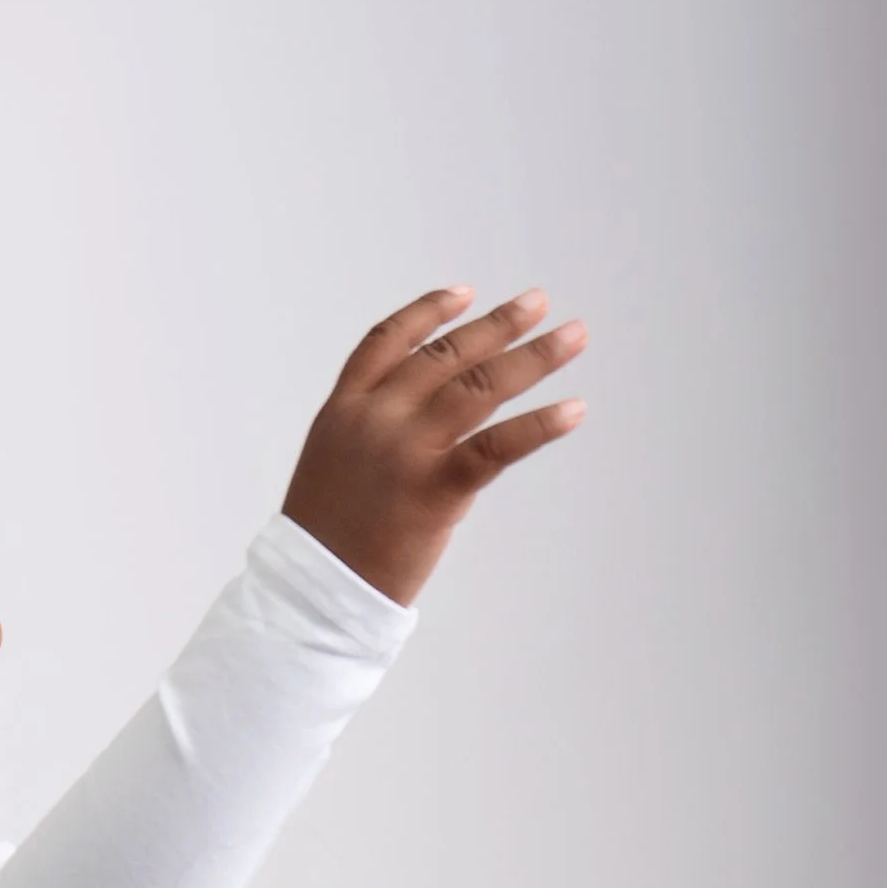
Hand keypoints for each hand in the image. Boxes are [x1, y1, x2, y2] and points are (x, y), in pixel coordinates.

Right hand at [282, 284, 586, 603]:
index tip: (468, 294)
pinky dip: (540, 425)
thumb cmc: (324, 540)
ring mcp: (406, 451)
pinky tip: (574, 409)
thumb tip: (424, 412)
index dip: (429, 312)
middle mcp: (375, 418)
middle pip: (446, 356)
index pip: (387, 341)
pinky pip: (497, 447)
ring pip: (479, 387)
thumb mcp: (333, 465)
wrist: (312, 593)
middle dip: (498, 325)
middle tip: (538, 304)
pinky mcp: (436, 490)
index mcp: (344, 410)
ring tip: (574, 337)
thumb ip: (372, 431)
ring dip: (533, 356)